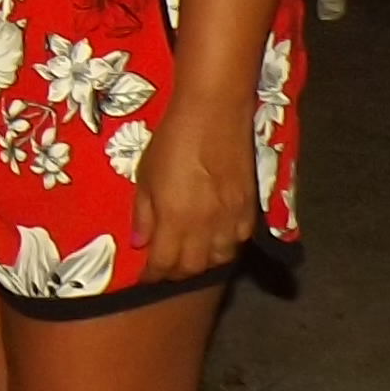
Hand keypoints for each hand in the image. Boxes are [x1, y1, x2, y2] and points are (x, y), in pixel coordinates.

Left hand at [130, 99, 259, 281]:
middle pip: (193, 268)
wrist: (214, 113)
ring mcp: (232, 219)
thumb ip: (143, 213)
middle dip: (175, 273)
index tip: (144, 276)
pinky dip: (224, 248)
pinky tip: (214, 240)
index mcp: (175, 219)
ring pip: (219, 260)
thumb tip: (139, 243)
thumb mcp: (146, 174)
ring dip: (202, 263)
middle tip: (164, 267)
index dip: (152, 275)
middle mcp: (206, 227)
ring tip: (189, 256)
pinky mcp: (251, 209)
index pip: (164, 264)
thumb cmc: (172, 140)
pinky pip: (239, 242)